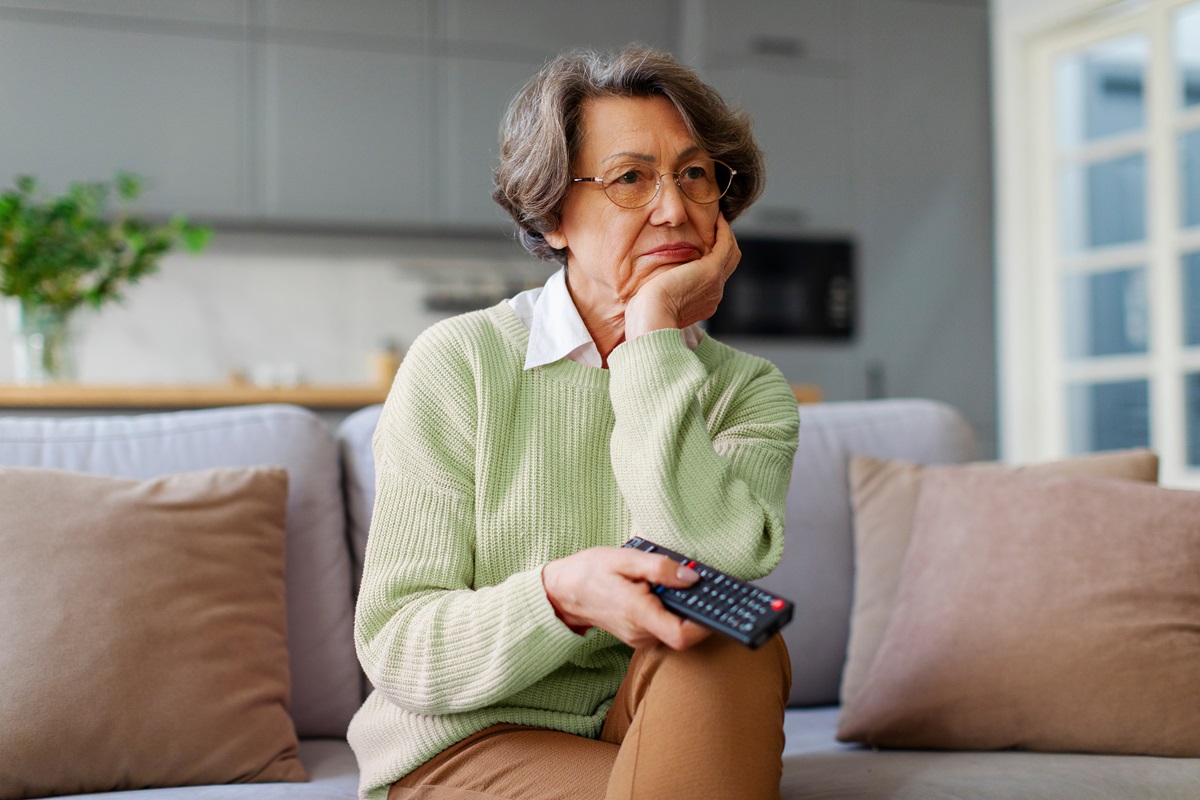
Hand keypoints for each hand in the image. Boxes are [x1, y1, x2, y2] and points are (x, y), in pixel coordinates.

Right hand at [542, 546, 712, 649]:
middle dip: (699, 609)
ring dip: (685, 608)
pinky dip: (673, 611)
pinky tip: (669, 590)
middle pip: (684, 632)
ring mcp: (639, 638)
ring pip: (676, 630)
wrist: (564, 591)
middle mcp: (640, 633)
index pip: (682, 635)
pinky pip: (665, 628)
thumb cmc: (591, 572)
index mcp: (638, 614)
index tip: (719, 605)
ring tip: (684, 581)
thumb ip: (660, 568)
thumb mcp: (625, 559)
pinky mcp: (639, 635)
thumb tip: (692, 578)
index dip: (706, 624)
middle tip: (707, 584)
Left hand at [623, 213, 739, 340]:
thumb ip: (661, 291)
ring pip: (730, 254)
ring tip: (717, 218)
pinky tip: (717, 218)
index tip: (702, 243)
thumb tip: (653, 284)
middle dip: (723, 244)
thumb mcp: (655, 302)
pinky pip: (725, 245)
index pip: (714, 277)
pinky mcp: (710, 272)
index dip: (711, 258)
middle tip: (715, 226)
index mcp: (702, 303)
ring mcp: (715, 283)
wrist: (652, 321)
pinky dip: (723, 230)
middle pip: (728, 264)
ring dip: (725, 234)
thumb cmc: (645, 315)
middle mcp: (713, 294)